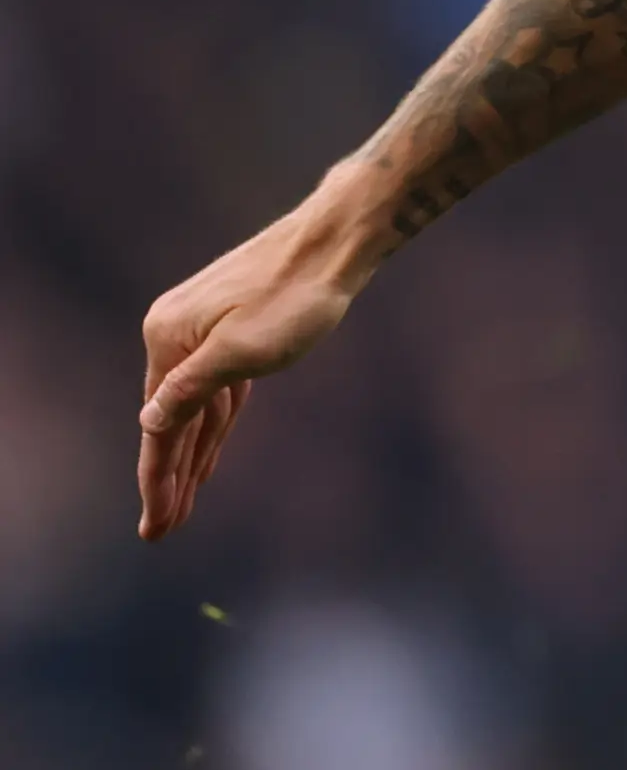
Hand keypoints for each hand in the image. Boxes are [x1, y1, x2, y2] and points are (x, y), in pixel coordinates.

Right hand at [137, 197, 371, 540]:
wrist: (335, 238)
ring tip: (184, 504)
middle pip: (174, 419)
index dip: (158, 481)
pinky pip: (219, 387)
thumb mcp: (240, 353)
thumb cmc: (295, 295)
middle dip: (171, 478)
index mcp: (167, 338)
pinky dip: (216, 422)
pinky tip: (209, 453)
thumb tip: (148, 420)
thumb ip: (191, 391)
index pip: (159, 425)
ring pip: (198, 406)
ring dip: (193, 454)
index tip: (156, 527)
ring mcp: (203, 327)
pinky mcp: (231, 325)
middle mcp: (175, 331)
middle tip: (164, 531)